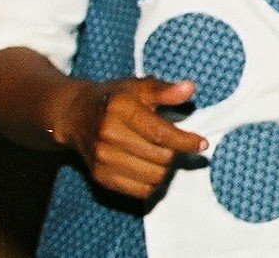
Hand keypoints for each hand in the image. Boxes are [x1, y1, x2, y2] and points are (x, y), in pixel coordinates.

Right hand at [52, 77, 205, 199]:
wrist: (76, 114)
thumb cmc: (115, 97)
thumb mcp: (139, 86)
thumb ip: (165, 90)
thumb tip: (190, 89)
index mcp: (121, 109)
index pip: (160, 133)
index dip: (185, 141)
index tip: (202, 144)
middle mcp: (109, 135)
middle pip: (160, 157)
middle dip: (176, 152)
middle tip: (178, 144)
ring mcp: (102, 159)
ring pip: (153, 177)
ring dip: (166, 168)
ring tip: (165, 154)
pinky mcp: (100, 177)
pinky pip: (139, 191)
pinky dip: (153, 183)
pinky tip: (153, 167)